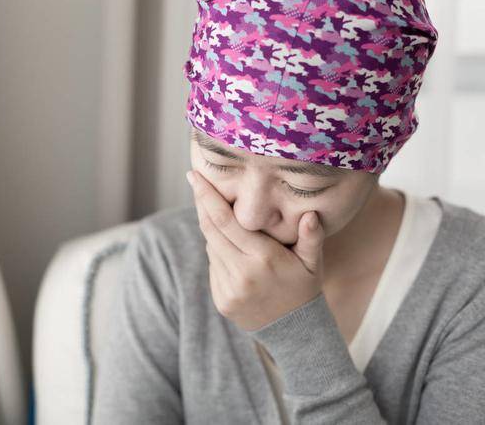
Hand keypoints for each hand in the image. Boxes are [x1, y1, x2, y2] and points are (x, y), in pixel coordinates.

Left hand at [186, 169, 324, 331]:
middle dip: (201, 204)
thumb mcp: (313, 262)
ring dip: (213, 229)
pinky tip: (232, 250)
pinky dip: (218, 252)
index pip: (226, 221)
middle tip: (196, 180)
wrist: (296, 332)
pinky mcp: (221, 300)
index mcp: (263, 258)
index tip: (195, 176)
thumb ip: (312, 237)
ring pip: (211, 247)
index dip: (207, 197)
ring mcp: (229, 289)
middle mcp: (242, 274)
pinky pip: (213, 266)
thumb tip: (311, 214)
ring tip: (223, 217)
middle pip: (211, 230)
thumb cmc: (305, 287)